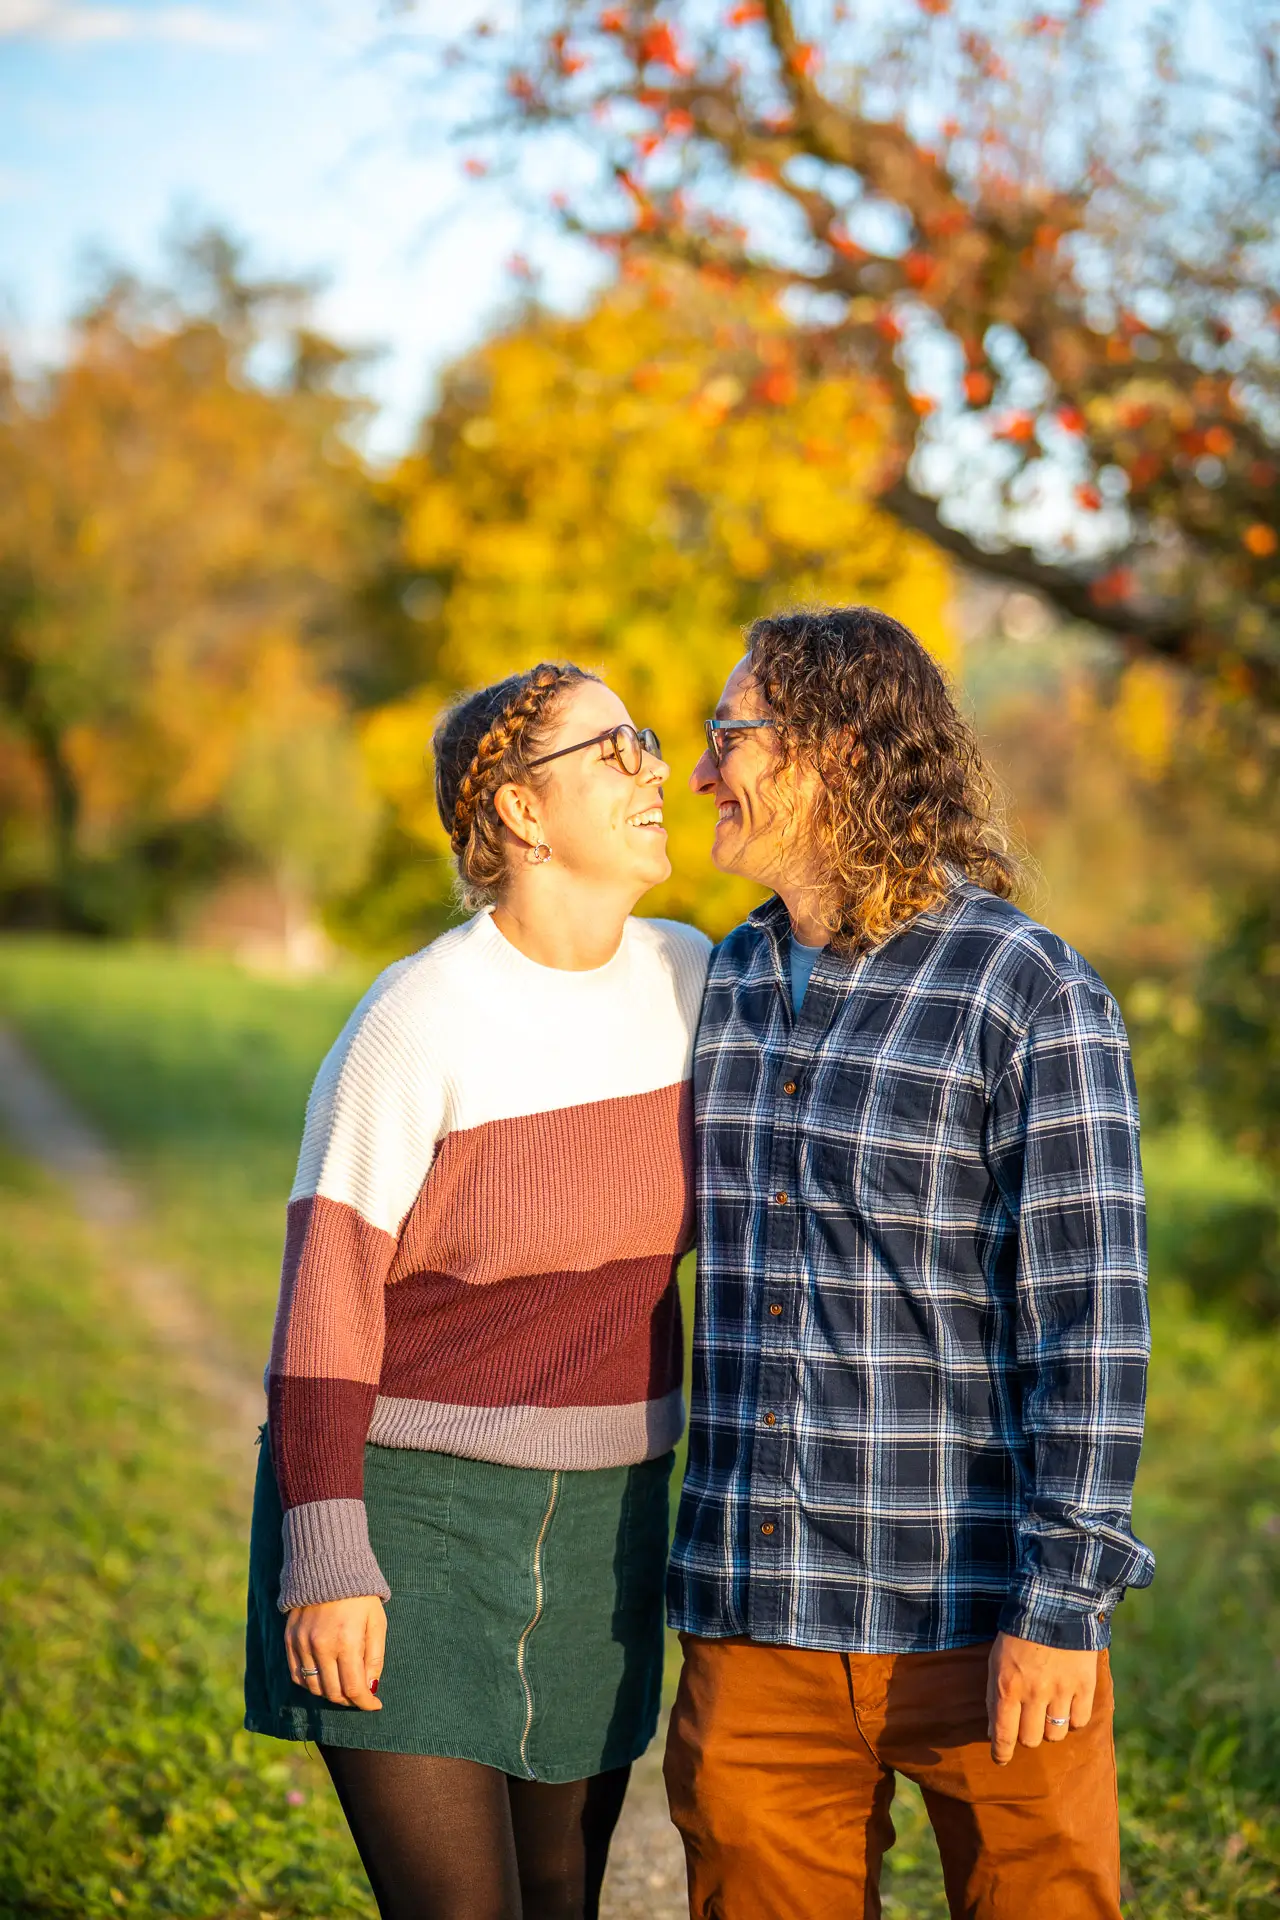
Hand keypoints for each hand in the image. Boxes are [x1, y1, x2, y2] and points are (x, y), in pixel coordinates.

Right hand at [285, 1595, 385, 1710]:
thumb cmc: (360, 1595)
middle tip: (360, 1696)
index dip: (365, 1703)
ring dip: (330, 1693)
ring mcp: (302, 1643)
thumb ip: (375, 1657)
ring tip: (344, 1686)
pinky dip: (310, 1683)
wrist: (329, 1565)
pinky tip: (323, 1678)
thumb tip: (370, 1687)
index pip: (353, 1688)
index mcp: (346, 1641)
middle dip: (350, 1700)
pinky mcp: (290, 1639)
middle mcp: (321, 1646)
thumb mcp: (377, 1622)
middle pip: (333, 1692)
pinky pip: (297, 1675)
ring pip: (314, 1687)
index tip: (374, 1705)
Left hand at [986, 1632, 1096, 1764]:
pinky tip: (1067, 1706)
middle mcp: (1034, 1693)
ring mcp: (1062, 1691)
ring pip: (1055, 1734)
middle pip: (1030, 1740)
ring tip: (1047, 1711)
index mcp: (1007, 1686)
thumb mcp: (996, 1660)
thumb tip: (994, 1732)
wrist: (1054, 1603)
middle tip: (1027, 1722)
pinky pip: (1079, 1722)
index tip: (1000, 1759)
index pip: (1003, 1734)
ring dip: (1049, 1728)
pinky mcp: (1084, 1686)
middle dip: (1026, 1736)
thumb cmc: (1018, 1633)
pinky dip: (1072, 1720)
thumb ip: (995, 1696)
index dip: (1001, 1753)